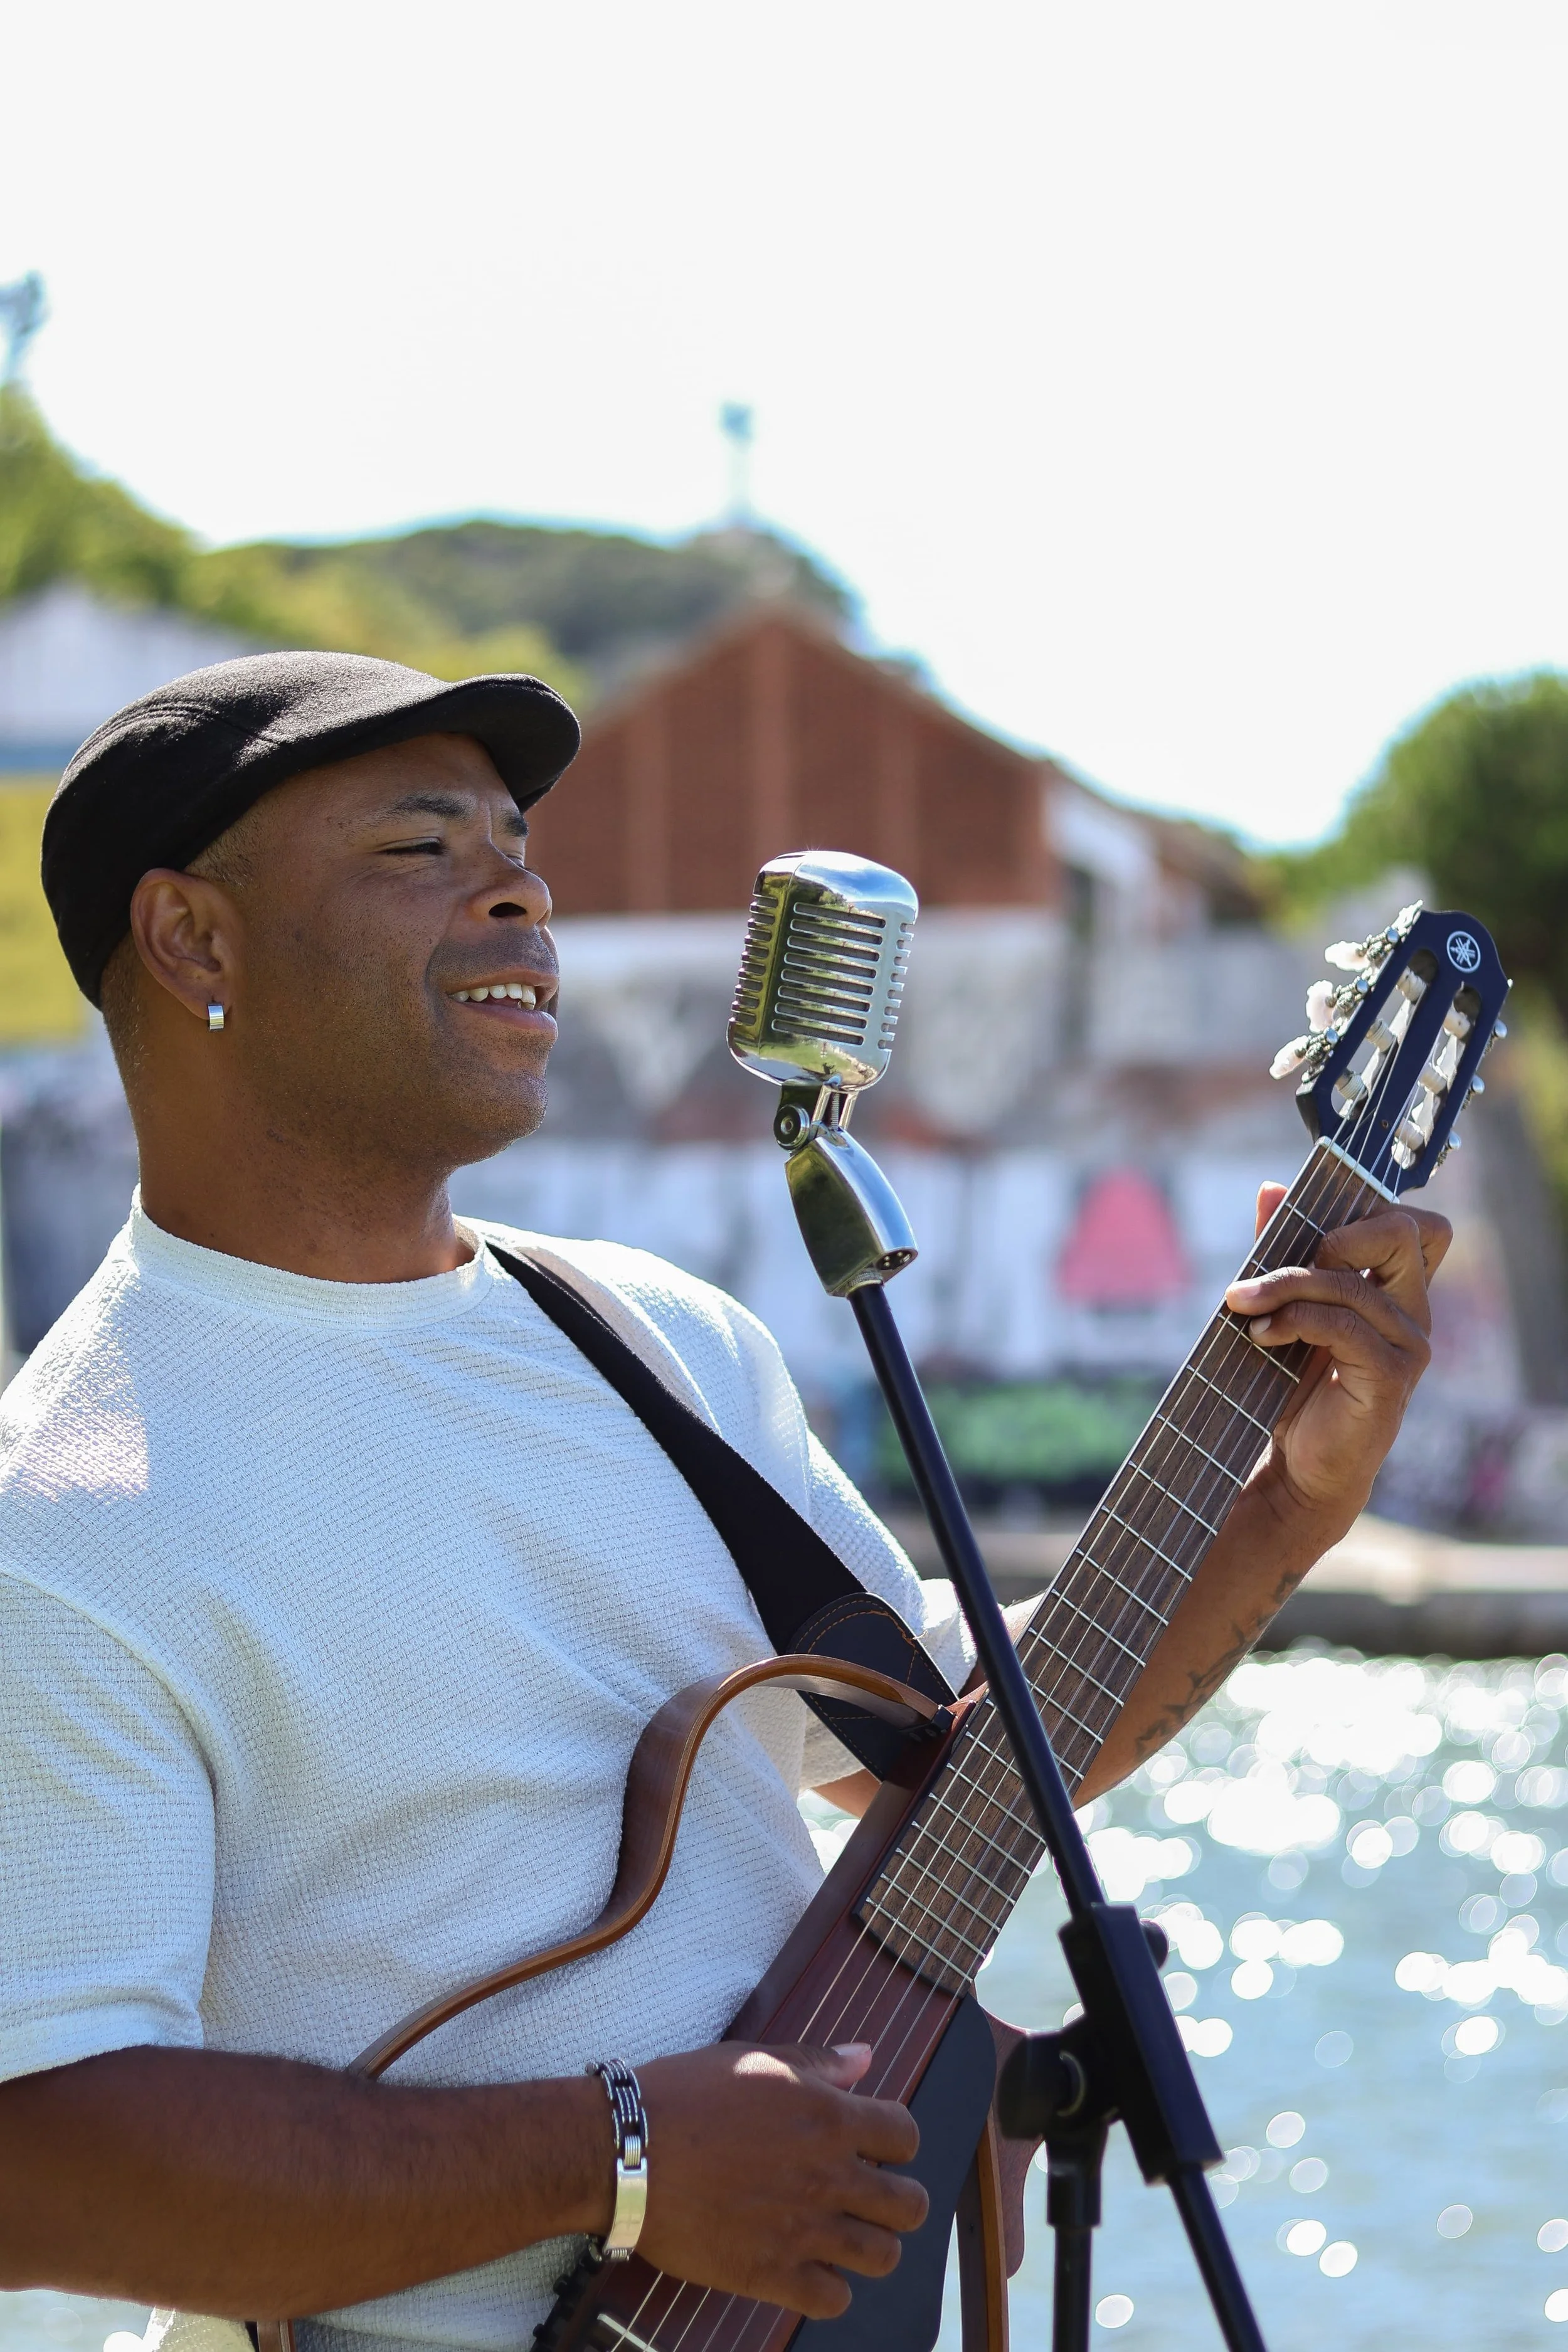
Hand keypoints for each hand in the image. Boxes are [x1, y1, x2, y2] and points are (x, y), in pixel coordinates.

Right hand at [633, 2041, 926, 2318]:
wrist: (627, 2151)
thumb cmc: (686, 2095)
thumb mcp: (754, 2060)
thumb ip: (817, 2062)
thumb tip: (865, 2058)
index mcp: (828, 2118)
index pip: (906, 2136)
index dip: (895, 2141)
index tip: (874, 2146)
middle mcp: (827, 2176)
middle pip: (909, 2205)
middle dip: (899, 2200)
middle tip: (868, 2197)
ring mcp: (803, 2230)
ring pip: (883, 2257)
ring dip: (871, 2246)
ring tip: (844, 2235)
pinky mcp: (770, 2274)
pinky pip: (833, 2300)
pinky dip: (829, 2289)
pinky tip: (808, 2268)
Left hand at [1224, 1184, 1450, 1534]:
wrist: (1302, 1469)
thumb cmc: (1295, 1387)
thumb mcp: (1286, 1309)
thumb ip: (1284, 1249)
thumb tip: (1271, 1188)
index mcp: (1397, 1291)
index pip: (1416, 1225)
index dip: (1365, 1212)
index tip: (1307, 1234)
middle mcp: (1413, 1312)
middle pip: (1399, 1232)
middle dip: (1329, 1235)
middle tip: (1278, 1266)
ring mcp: (1408, 1345)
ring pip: (1350, 1282)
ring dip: (1283, 1285)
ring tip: (1242, 1306)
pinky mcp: (1391, 1376)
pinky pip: (1342, 1324)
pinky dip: (1293, 1320)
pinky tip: (1261, 1334)